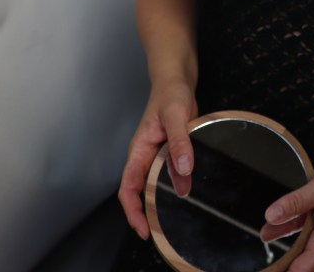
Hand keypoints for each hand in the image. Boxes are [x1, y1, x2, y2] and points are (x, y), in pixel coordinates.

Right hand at [117, 80, 197, 238]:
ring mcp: (156, 154)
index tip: (142, 228)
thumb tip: (184, 169)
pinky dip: (173, 186)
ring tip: (169, 220)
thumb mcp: (176, 115)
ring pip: (154, 184)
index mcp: (139, 149)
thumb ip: (179, 141)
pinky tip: (184, 193)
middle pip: (139, 191)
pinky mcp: (169, 151)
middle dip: (144, 213)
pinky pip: (167, 174)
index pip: (128, 186)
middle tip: (157, 233)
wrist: (177, 80)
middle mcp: (145, 155)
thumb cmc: (171, 93)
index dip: (132, 210)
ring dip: (159, 201)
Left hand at [261, 161, 313, 271]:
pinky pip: (301, 230)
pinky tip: (271, 228)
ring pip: (297, 245)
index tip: (266, 270)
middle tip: (260, 266)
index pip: (299, 271)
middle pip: (297, 262)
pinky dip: (287, 229)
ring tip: (260, 242)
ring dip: (279, 246)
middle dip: (279, 263)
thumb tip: (271, 215)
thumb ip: (296, 202)